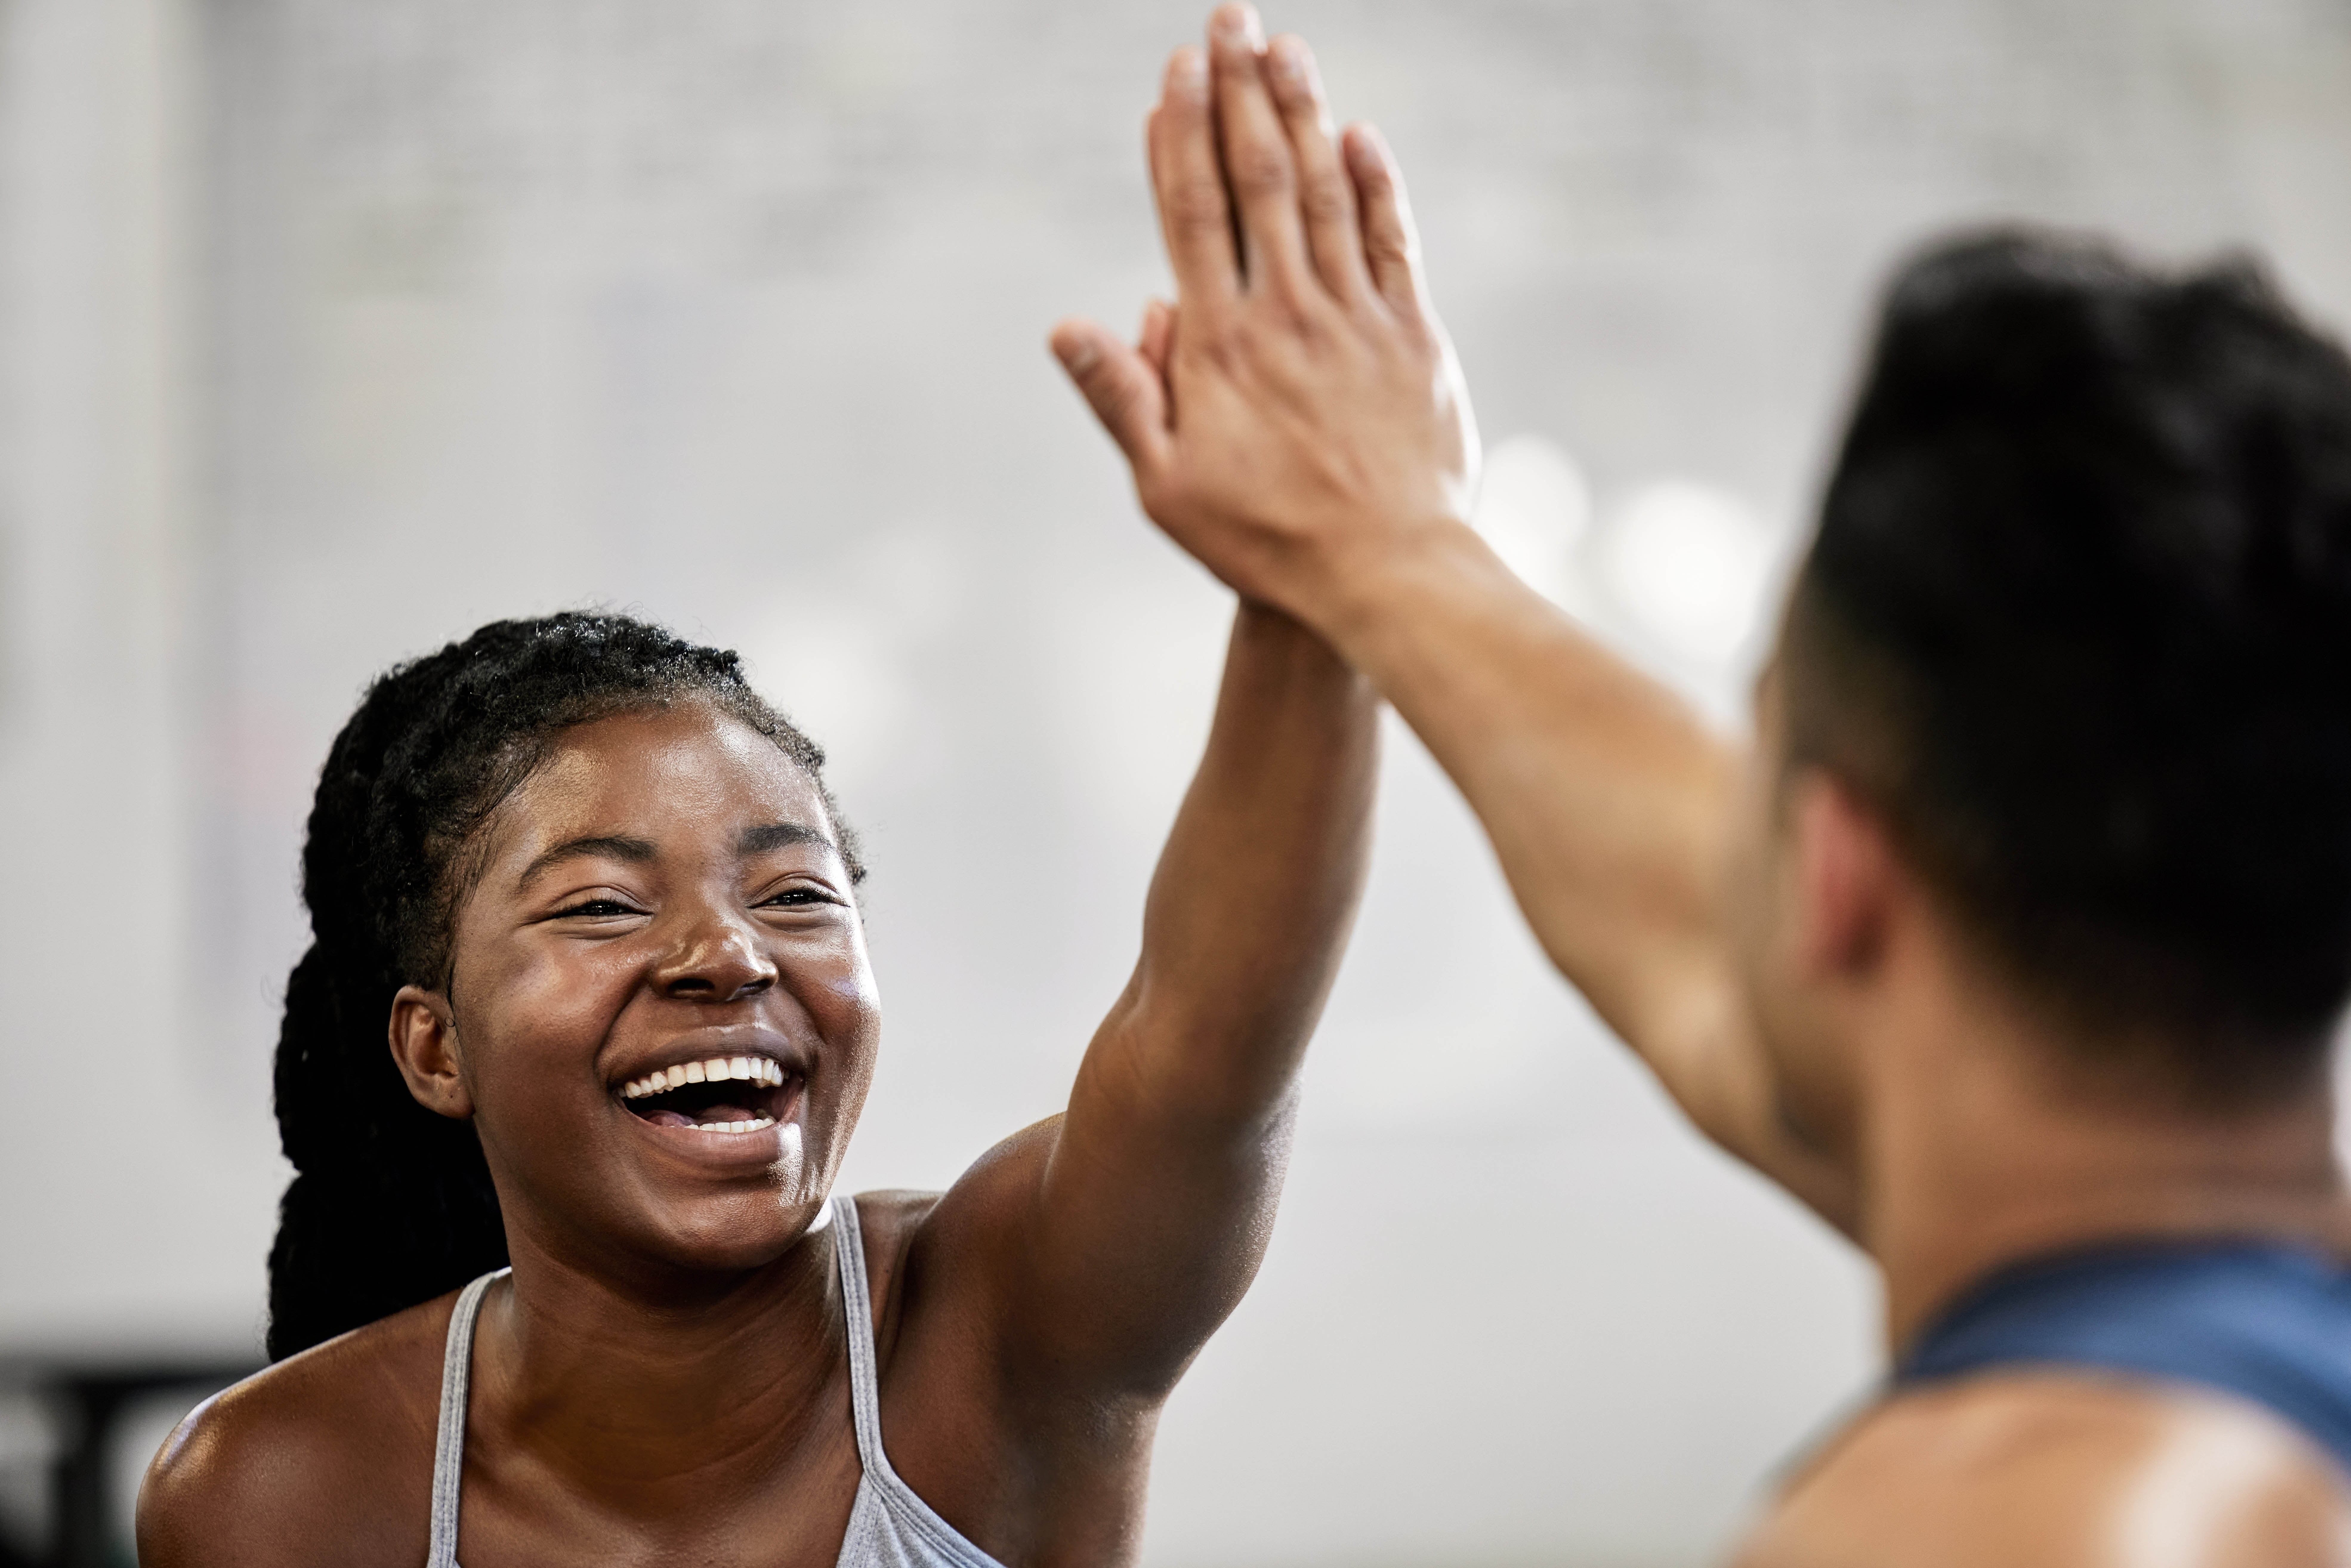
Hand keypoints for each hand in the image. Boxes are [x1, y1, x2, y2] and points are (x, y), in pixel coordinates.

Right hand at [1051, 5, 1478, 629]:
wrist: (1386, 573)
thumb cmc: (1264, 542)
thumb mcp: (1168, 488)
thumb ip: (1122, 399)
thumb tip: (1067, 326)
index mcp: (1222, 346)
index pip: (1193, 215)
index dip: (1181, 136)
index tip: (1174, 70)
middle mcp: (1288, 315)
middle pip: (1257, 180)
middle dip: (1237, 93)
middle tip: (1227, 18)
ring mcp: (1355, 320)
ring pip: (1323, 193)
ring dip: (1301, 113)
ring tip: (1282, 46)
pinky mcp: (1412, 339)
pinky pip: (1390, 244)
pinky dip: (1375, 184)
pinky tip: (1358, 133)